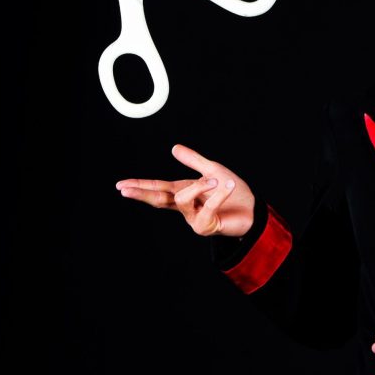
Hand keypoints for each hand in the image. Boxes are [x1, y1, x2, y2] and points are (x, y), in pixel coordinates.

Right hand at [116, 144, 253, 236]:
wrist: (254, 209)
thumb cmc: (235, 192)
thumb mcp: (214, 170)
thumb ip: (194, 161)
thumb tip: (174, 148)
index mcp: (185, 191)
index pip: (158, 188)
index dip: (140, 186)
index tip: (120, 185)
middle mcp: (186, 206)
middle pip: (158, 199)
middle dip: (141, 193)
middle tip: (123, 189)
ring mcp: (194, 218)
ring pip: (183, 200)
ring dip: (199, 186)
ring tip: (218, 179)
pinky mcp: (206, 226)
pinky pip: (206, 208)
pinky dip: (218, 195)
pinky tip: (227, 185)